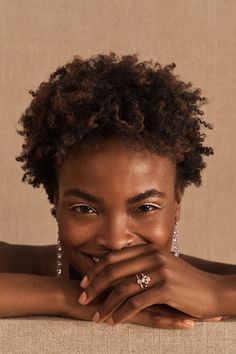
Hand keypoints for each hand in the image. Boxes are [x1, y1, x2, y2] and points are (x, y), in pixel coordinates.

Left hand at [78, 244, 222, 324]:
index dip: (96, 270)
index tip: (84, 282)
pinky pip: (136, 303)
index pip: (114, 257)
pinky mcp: (165, 289)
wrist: (212, 290)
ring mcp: (159, 271)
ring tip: (96, 317)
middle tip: (82, 300)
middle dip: (94, 286)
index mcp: (148, 249)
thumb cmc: (185, 281)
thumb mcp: (163, 265)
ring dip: (106, 304)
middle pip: (113, 271)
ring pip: (122, 288)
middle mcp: (152, 256)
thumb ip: (143, 263)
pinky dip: (122, 314)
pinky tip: (114, 322)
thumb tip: (117, 271)